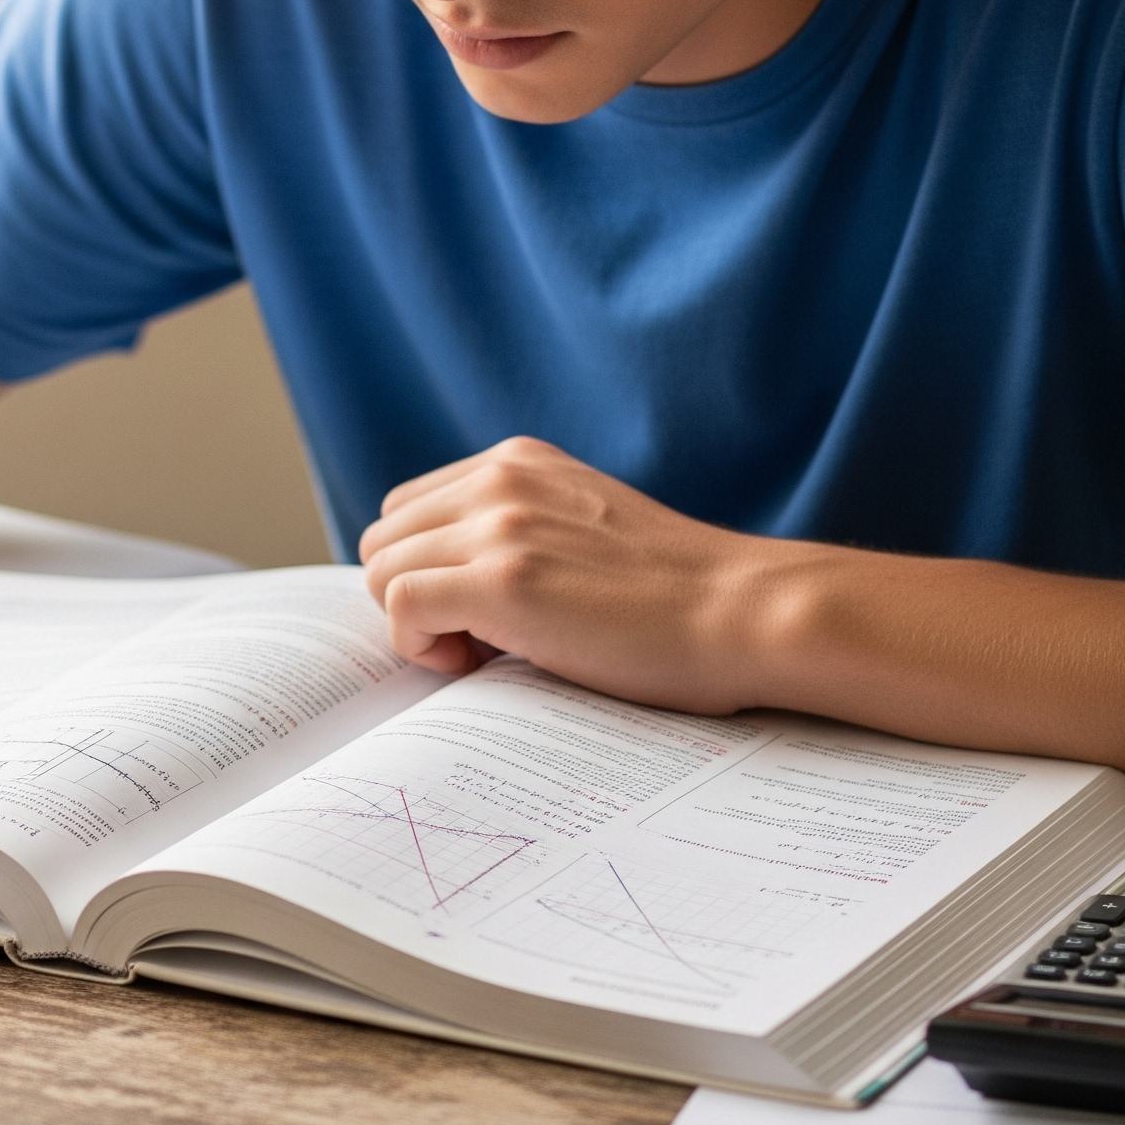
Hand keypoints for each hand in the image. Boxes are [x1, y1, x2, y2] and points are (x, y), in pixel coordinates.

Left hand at [358, 436, 815, 712]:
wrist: (743, 612)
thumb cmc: (675, 595)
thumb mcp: (584, 526)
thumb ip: (520, 527)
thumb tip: (445, 581)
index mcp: (520, 461)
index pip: (409, 508)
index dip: (428, 568)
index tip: (478, 612)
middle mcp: (502, 478)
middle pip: (383, 537)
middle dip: (411, 594)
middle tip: (474, 640)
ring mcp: (501, 524)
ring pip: (381, 570)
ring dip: (415, 622)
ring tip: (482, 653)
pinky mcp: (503, 579)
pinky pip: (400, 606)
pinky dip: (420, 647)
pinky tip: (478, 663)